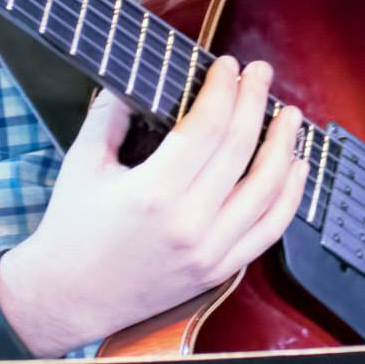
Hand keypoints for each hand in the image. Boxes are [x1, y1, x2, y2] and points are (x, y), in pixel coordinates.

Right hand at [0, 57, 307, 355]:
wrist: (68, 297)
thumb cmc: (72, 227)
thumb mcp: (82, 162)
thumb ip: (110, 113)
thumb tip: (136, 75)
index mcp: (153, 192)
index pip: (207, 128)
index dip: (224, 90)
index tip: (229, 66)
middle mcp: (188, 224)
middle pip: (240, 150)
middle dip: (256, 103)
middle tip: (261, 73)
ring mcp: (209, 252)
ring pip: (267, 191)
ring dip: (284, 147)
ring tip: (290, 116)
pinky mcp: (219, 271)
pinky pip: (269, 231)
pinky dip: (289, 197)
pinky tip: (296, 168)